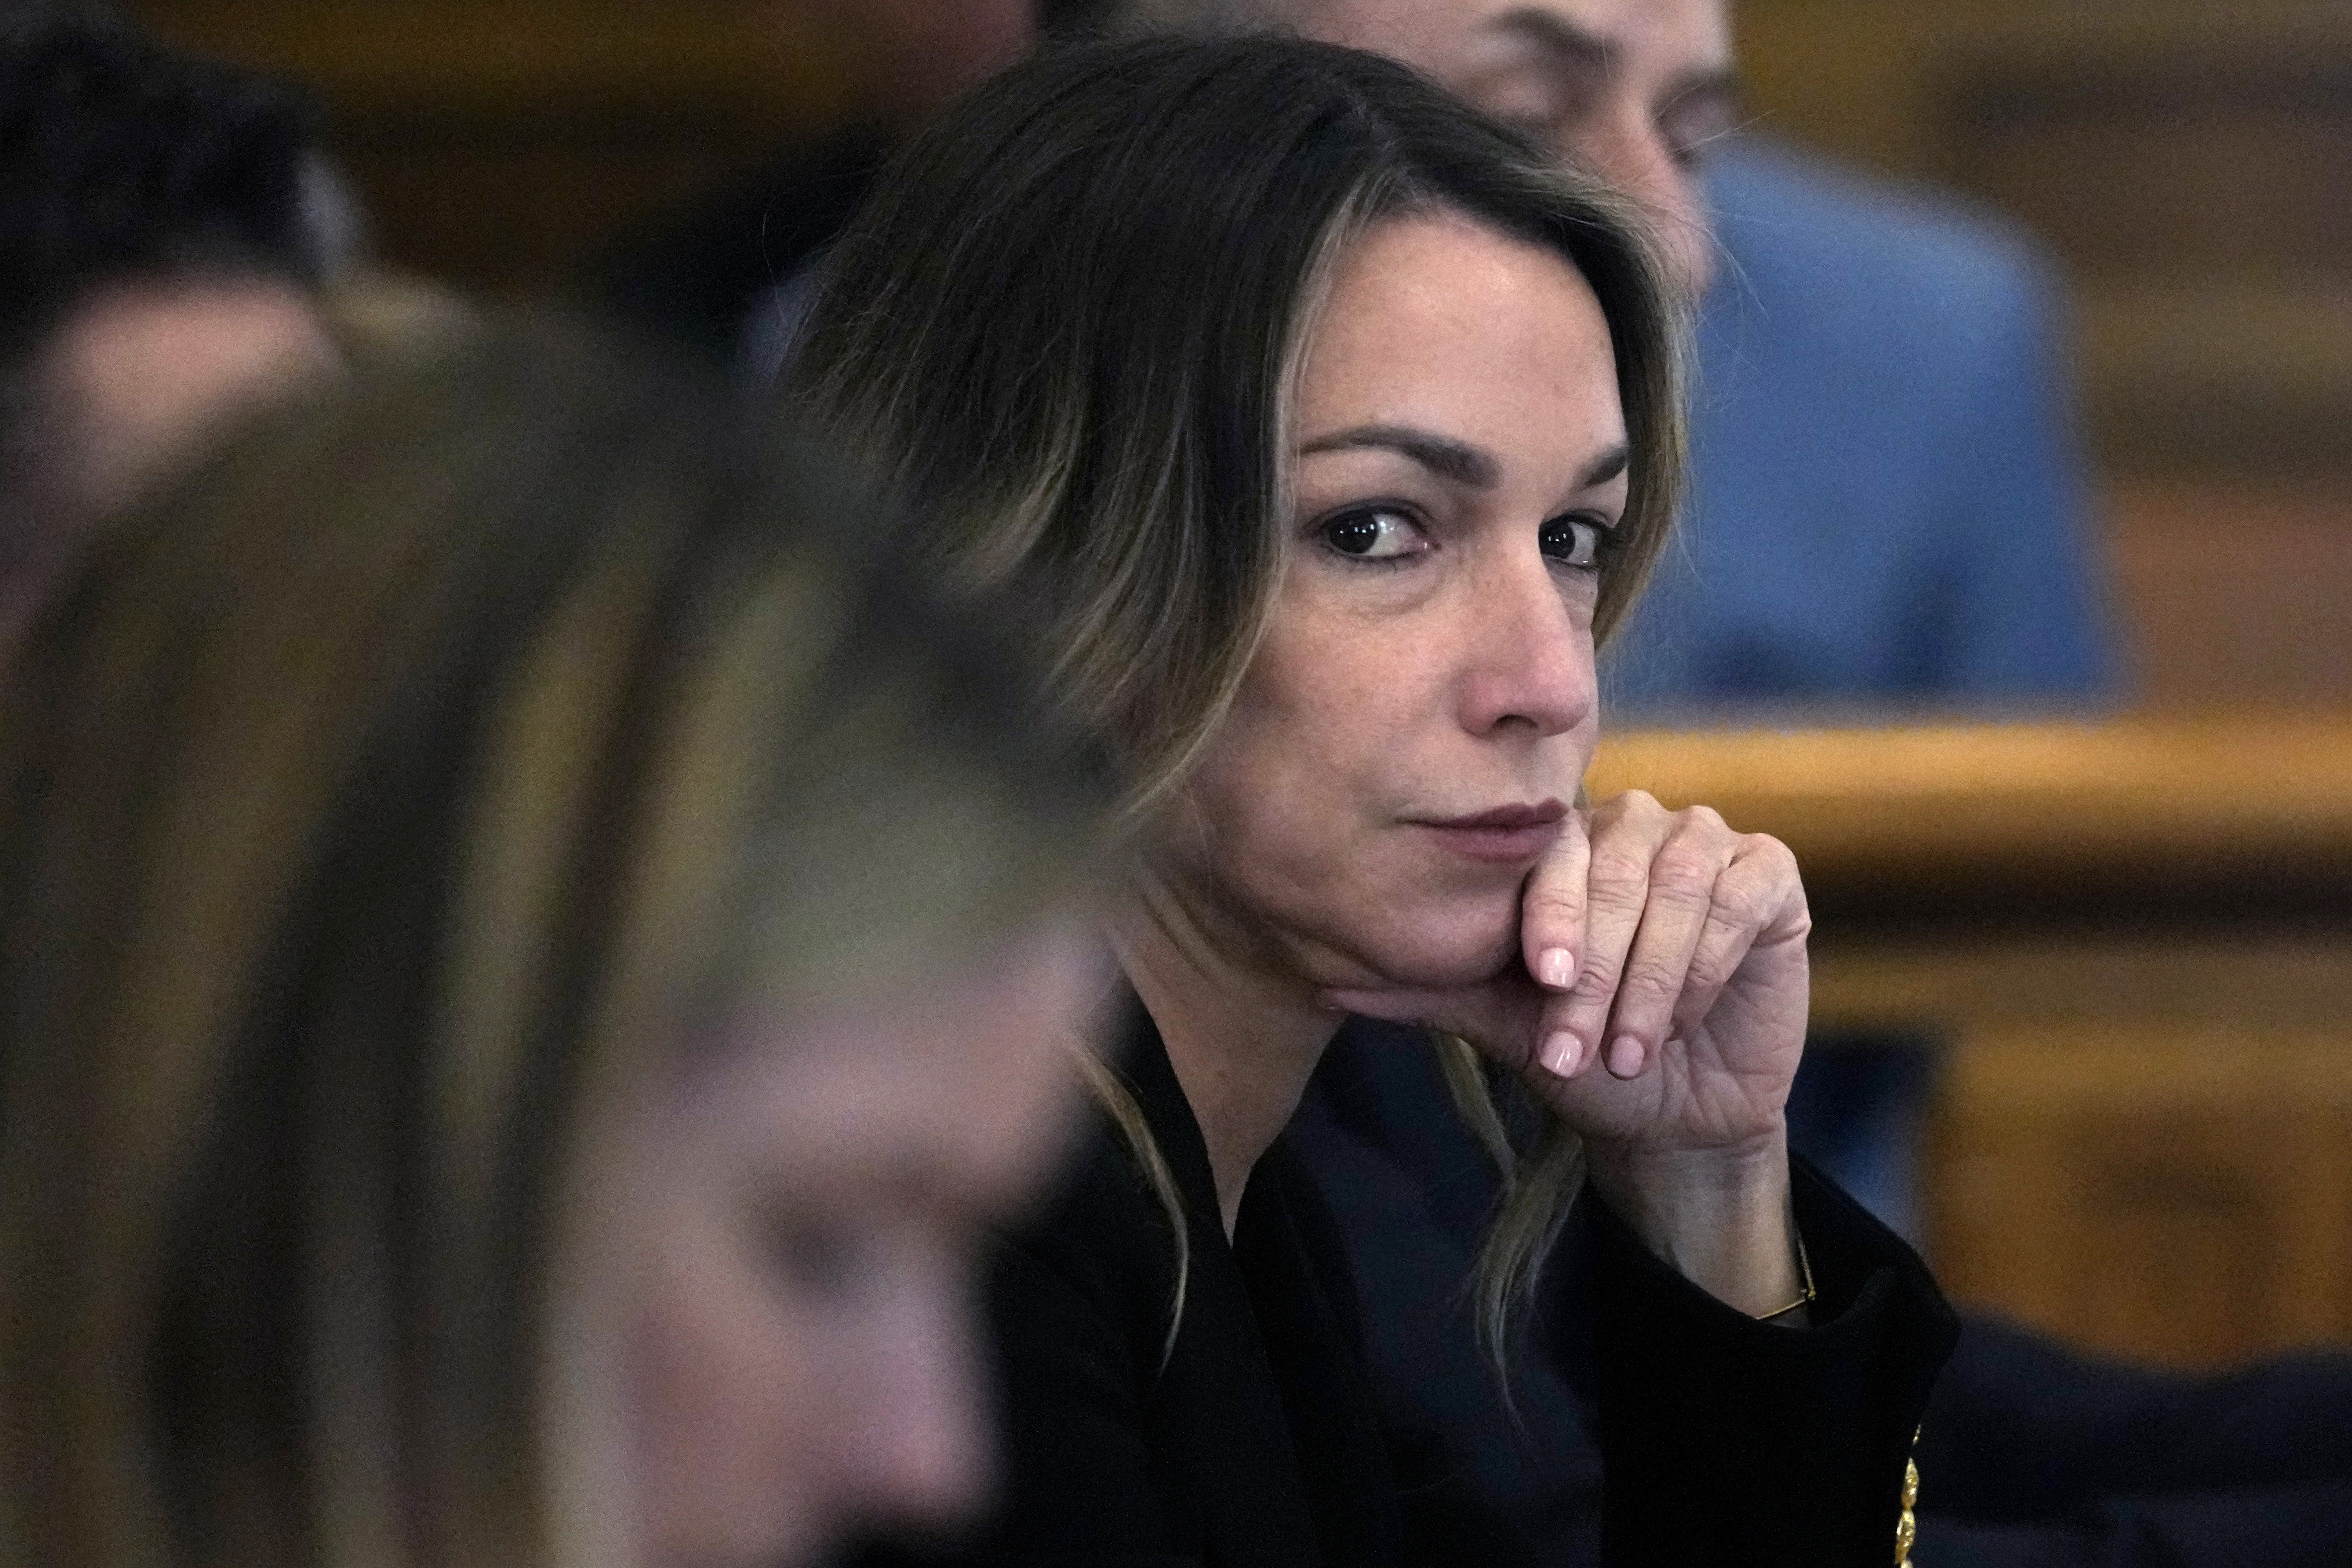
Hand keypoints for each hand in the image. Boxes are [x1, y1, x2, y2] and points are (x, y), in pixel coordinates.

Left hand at [1322, 792, 1812, 1310]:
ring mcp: (1707, 843)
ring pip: (1678, 886)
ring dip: (1651, 978)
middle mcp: (1634, 826)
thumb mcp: (1502, 1026)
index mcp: (1566, 846)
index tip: (1542, 984)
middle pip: (1614, 869)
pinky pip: (1740, 898)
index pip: (1551, 848)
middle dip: (1599, 968)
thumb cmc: (1583, 1055)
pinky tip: (1686, 1018)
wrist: (1670, 1112)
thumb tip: (1322, 982)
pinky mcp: (1769, 877)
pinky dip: (1709, 963)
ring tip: (1630, 1050)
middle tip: (1583, 1046)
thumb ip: (1426, 992)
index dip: (1549, 914)